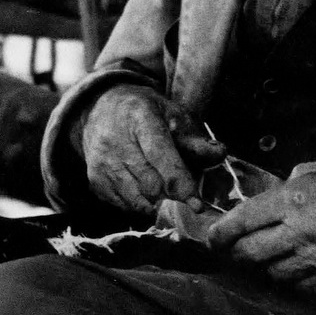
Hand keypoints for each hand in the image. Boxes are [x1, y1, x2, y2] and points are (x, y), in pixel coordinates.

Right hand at [81, 85, 224, 213]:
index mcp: (140, 118)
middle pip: (149, 183)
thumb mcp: (173, 115)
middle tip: (186, 193)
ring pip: (136, 199)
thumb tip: (220, 154)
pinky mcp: (94, 180)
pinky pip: (124, 205)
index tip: (197, 204)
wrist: (101, 109)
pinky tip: (147, 190)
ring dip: (157, 202)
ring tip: (166, 190)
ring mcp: (101, 162)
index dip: (180, 183)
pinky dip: (141, 204)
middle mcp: (115, 141)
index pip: (160, 156)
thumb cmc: (146, 113)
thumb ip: (195, 139)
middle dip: (172, 195)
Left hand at [207, 156, 315, 289]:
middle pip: (251, 253)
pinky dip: (289, 279)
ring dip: (262, 267)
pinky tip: (291, 268)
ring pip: (271, 273)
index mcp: (297, 200)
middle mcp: (301, 233)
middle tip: (231, 249)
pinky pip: (298, 286)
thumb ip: (299, 178)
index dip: (221, 231)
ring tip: (263, 258)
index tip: (213, 236)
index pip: (244, 220)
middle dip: (236, 252)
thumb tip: (279, 188)